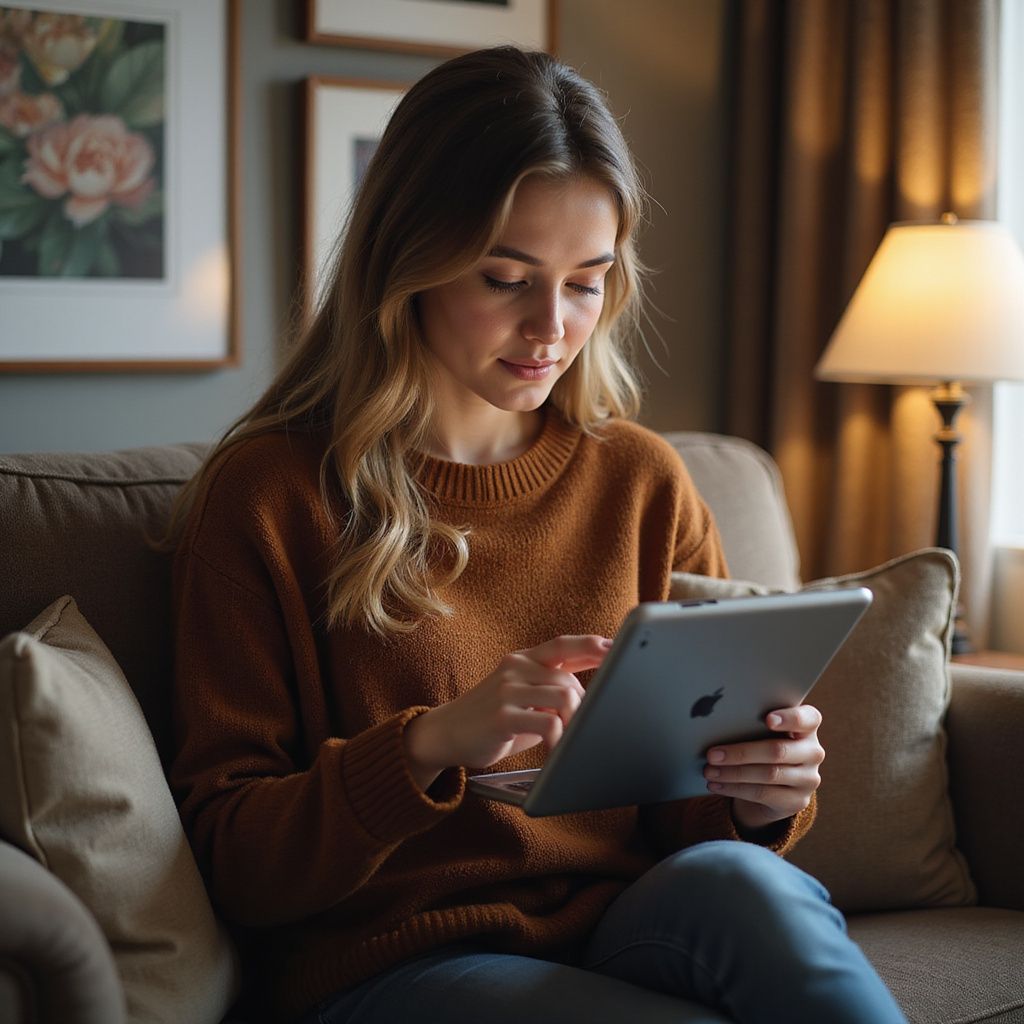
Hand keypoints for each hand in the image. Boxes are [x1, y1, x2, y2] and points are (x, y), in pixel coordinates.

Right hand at [404, 635, 611, 790]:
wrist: (444, 734)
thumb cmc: (491, 721)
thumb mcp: (522, 699)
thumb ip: (550, 692)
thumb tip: (593, 699)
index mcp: (522, 660)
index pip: (563, 645)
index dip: (591, 645)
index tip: (616, 647)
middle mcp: (515, 667)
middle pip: (570, 680)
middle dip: (584, 706)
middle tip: (584, 728)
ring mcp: (507, 688)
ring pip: (564, 697)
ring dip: (575, 723)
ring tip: (571, 740)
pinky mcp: (502, 714)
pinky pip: (549, 722)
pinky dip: (560, 739)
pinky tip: (556, 750)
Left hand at [703, 704, 823, 833]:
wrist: (777, 782)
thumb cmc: (763, 743)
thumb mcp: (763, 731)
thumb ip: (752, 722)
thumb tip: (715, 723)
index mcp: (808, 726)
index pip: (808, 719)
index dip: (789, 718)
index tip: (767, 719)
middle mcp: (813, 752)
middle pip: (778, 751)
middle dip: (741, 753)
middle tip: (711, 754)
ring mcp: (808, 779)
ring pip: (768, 775)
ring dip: (733, 773)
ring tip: (709, 771)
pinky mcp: (797, 801)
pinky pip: (763, 794)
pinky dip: (735, 789)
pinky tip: (717, 785)